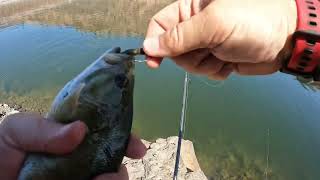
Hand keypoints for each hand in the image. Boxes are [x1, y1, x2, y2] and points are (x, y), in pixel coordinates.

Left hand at [0, 113, 145, 179]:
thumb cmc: (0, 152)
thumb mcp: (17, 130)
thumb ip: (43, 128)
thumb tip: (80, 130)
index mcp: (74, 141)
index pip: (109, 137)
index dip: (126, 142)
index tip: (138, 149)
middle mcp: (82, 163)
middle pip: (114, 165)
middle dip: (119, 172)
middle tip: (111, 175)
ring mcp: (78, 179)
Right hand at [143, 0, 296, 79]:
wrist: (284, 41)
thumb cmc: (253, 23)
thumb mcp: (213, 25)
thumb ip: (179, 37)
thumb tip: (149, 46)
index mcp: (191, 10)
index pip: (160, 25)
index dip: (154, 43)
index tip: (155, 62)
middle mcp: (196, 26)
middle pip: (173, 50)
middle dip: (189, 57)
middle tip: (207, 51)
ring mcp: (206, 44)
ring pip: (188, 64)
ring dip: (205, 65)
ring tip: (223, 55)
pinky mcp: (216, 58)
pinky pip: (204, 72)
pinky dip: (216, 71)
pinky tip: (229, 62)